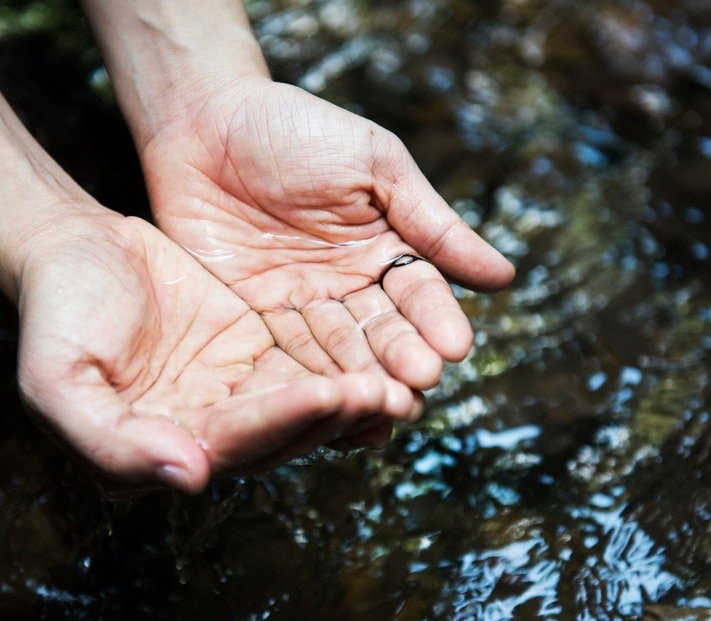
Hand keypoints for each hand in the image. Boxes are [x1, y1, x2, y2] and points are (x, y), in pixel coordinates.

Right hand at [15, 211, 419, 495]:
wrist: (73, 247)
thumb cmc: (56, 311)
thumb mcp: (56, 381)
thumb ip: (111, 443)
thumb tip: (192, 478)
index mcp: (155, 452)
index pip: (230, 446)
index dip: (280, 421)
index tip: (327, 393)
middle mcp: (200, 435)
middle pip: (278, 436)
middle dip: (330, 417)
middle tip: (383, 393)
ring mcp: (231, 396)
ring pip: (301, 409)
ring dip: (349, 402)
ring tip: (399, 384)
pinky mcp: (255, 355)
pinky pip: (305, 366)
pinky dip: (343, 368)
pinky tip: (384, 362)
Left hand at [140, 76, 514, 390]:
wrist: (206, 120)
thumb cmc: (297, 129)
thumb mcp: (375, 164)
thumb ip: (431, 222)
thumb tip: (505, 277)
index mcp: (385, 250)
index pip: (418, 292)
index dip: (435, 319)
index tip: (454, 346)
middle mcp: (348, 288)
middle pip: (381, 333)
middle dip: (400, 358)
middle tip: (419, 383)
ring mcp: (300, 308)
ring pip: (337, 354)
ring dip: (359, 381)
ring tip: (381, 407)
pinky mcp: (251, 321)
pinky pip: (282, 357)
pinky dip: (305, 384)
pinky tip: (326, 410)